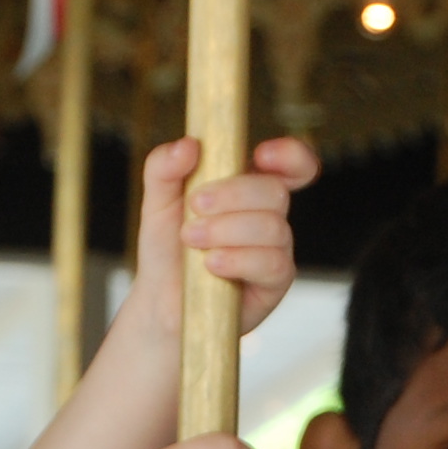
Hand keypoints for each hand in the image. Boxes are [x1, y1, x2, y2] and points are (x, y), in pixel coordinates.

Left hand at [129, 135, 318, 339]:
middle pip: (274, 190)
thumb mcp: (156, 203)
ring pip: (273, 227)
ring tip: (191, 239)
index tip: (261, 154)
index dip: (291, 155)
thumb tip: (188, 144)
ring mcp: (275, 249)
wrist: (160, 303)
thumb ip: (164, 168)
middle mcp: (268, 215)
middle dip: (232, 194)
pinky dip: (238, 259)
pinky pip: (272, 263)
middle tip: (193, 207)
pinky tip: (211, 264)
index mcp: (248, 188)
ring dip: (227, 230)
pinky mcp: (275, 282)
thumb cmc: (165, 251)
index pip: (291, 165)